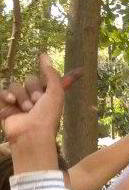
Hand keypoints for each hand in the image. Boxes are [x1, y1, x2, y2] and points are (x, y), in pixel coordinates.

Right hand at [2, 55, 63, 173]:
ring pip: (16, 85)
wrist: (31, 134)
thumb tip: (44, 55)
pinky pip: (3, 92)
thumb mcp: (55, 93)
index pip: (53, 81)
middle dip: (34, 90)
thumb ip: (52, 74)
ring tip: (26, 109)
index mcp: (50, 97)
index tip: (62, 63)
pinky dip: (7, 96)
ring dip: (22, 96)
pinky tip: (12, 104)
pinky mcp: (7, 106)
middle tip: (37, 103)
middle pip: (30, 80)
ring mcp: (21, 102)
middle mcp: (36, 99)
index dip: (56, 73)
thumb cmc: (47, 116)